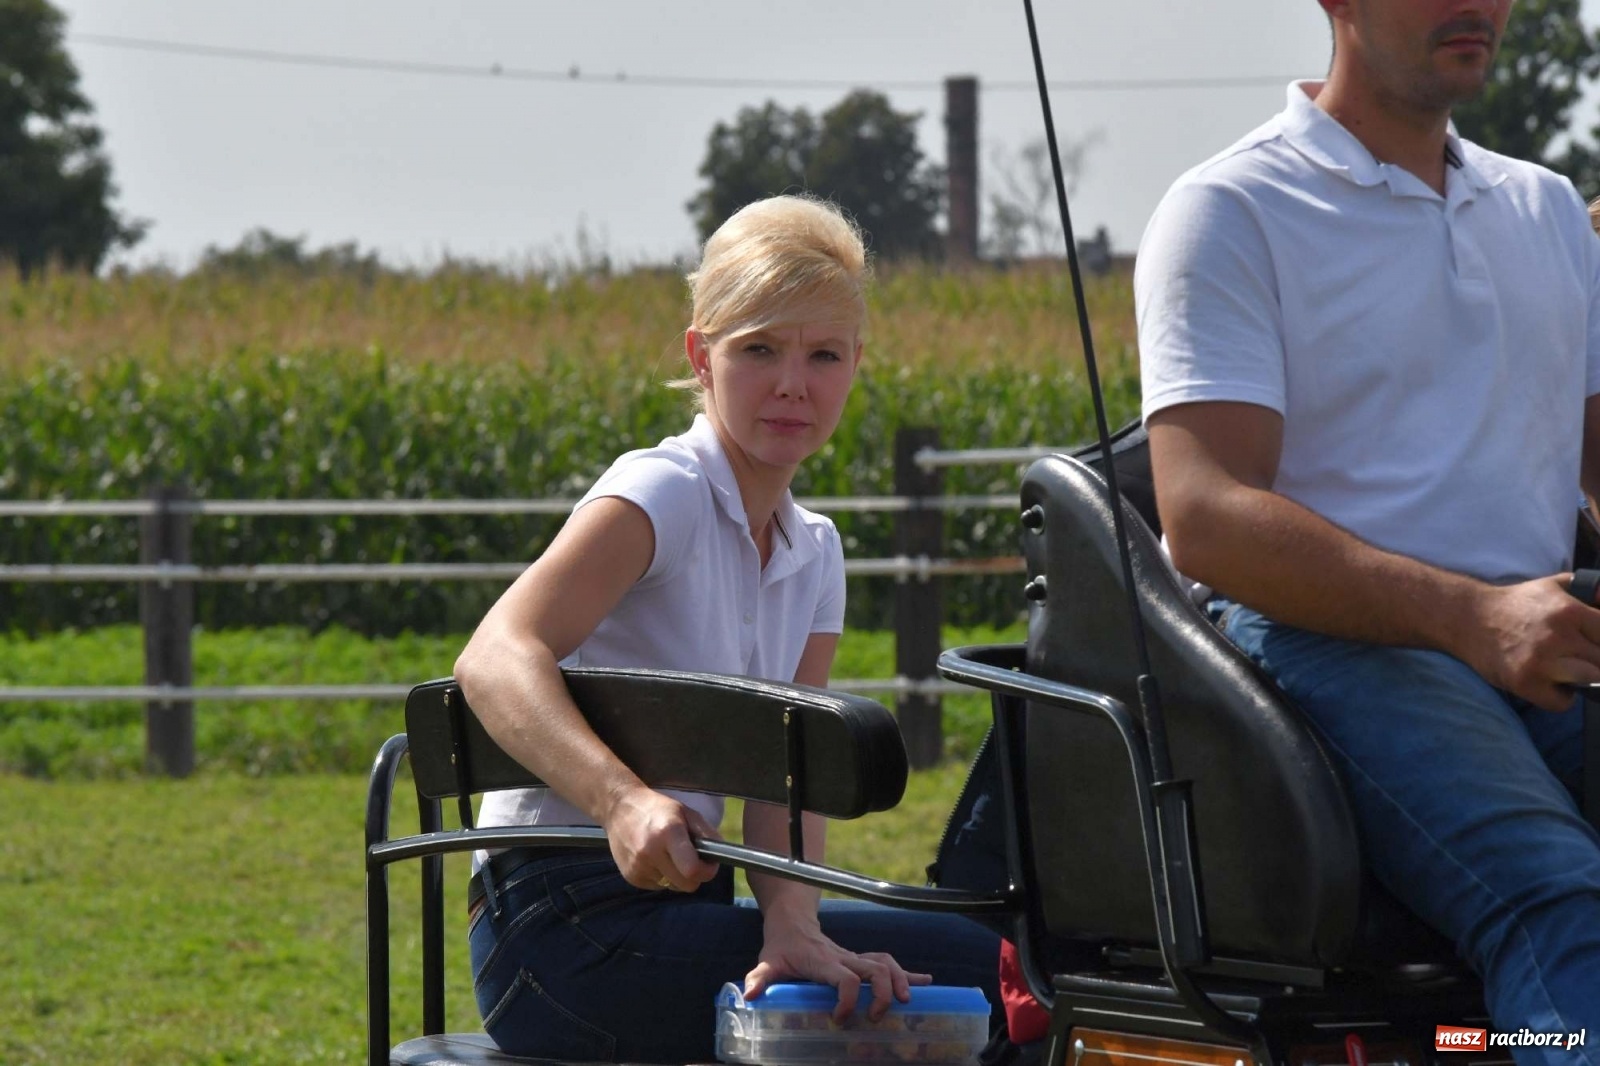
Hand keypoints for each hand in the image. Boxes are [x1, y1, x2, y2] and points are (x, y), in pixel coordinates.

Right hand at [600, 783, 720, 890]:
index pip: (692, 870)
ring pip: (672, 887)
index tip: (709, 864)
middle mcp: (651, 852)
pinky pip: (657, 886)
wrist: (619, 808)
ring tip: (668, 855)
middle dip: (694, 877)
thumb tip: (720, 855)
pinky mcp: (630, 877)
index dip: (707, 871)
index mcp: (668, 833)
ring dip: (676, 876)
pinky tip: (654, 859)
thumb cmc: (658, 808)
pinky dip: (661, 876)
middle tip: (692, 862)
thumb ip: (706, 834)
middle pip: (686, 885)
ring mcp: (638, 867)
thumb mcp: (686, 812)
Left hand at [744, 917, 932, 1021]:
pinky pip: (888, 962)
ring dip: (900, 981)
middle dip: (882, 993)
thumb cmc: (781, 946)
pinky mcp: (860, 960)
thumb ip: (759, 978)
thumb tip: (749, 997)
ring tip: (908, 1001)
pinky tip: (926, 982)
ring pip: (886, 963)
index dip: (847, 1000)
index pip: (844, 978)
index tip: (839, 1019)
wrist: (792, 921)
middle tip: (877, 1017)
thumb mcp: (768, 961)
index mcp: (823, 961)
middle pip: (875, 968)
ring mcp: (854, 957)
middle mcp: (844, 958)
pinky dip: (907, 973)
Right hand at [1459, 574, 1599, 710]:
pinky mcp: (1524, 682)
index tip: (1593, 644)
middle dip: (1594, 659)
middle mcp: (1557, 637)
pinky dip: (1560, 696)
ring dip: (1583, 678)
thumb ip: (1592, 591)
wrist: (1468, 618)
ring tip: (1569, 669)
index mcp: (1569, 611)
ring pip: (1590, 682)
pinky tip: (1551, 682)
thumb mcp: (1556, 585)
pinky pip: (1562, 702)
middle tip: (1580, 655)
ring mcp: (1540, 662)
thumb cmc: (1517, 603)